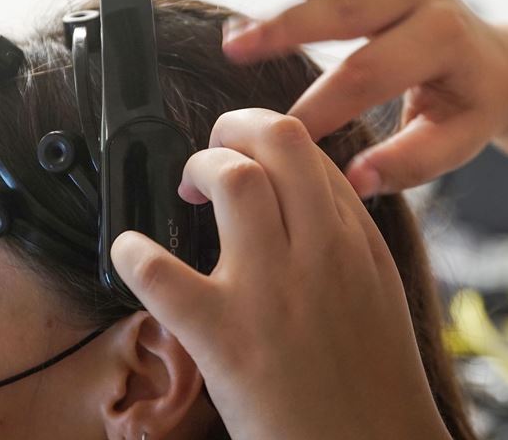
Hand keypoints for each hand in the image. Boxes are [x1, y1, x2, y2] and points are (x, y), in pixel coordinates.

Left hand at [112, 109, 451, 439]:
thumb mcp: (375, 291)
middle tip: (210, 156)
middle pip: (277, 140)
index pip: (308, 150)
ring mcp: (273, 291)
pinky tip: (132, 254)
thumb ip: (341, 238)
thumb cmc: (373, 380)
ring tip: (185, 194)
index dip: (264, 139)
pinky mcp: (226, 338)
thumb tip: (298, 198)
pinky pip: (163, 274)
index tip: (244, 155)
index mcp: (356, 241)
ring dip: (198, 169)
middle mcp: (321, 252)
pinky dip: (134, 255)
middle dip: (233, 128)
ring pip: (232, 179)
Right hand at [223, 0, 507, 195]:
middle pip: (342, 9)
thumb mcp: (455, 142)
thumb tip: (355, 181)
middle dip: (285, 27)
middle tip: (235, 44)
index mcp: (440, 38)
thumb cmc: (471, 106)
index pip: (368, 74)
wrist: (497, 64)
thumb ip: (407, 163)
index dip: (321, 105)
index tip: (280, 133)